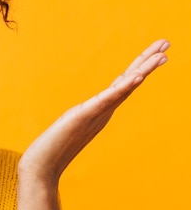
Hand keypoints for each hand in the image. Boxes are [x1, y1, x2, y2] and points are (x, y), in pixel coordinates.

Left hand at [18, 39, 169, 186]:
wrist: (41, 167)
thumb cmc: (53, 151)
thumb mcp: (70, 127)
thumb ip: (79, 121)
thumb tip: (82, 117)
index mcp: (101, 110)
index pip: (124, 84)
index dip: (140, 67)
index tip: (158, 51)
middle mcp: (103, 111)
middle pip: (130, 81)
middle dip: (148, 61)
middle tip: (167, 42)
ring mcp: (95, 114)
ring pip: (124, 88)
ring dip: (143, 70)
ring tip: (162, 55)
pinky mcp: (83, 116)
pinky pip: (106, 100)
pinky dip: (122, 88)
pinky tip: (136, 77)